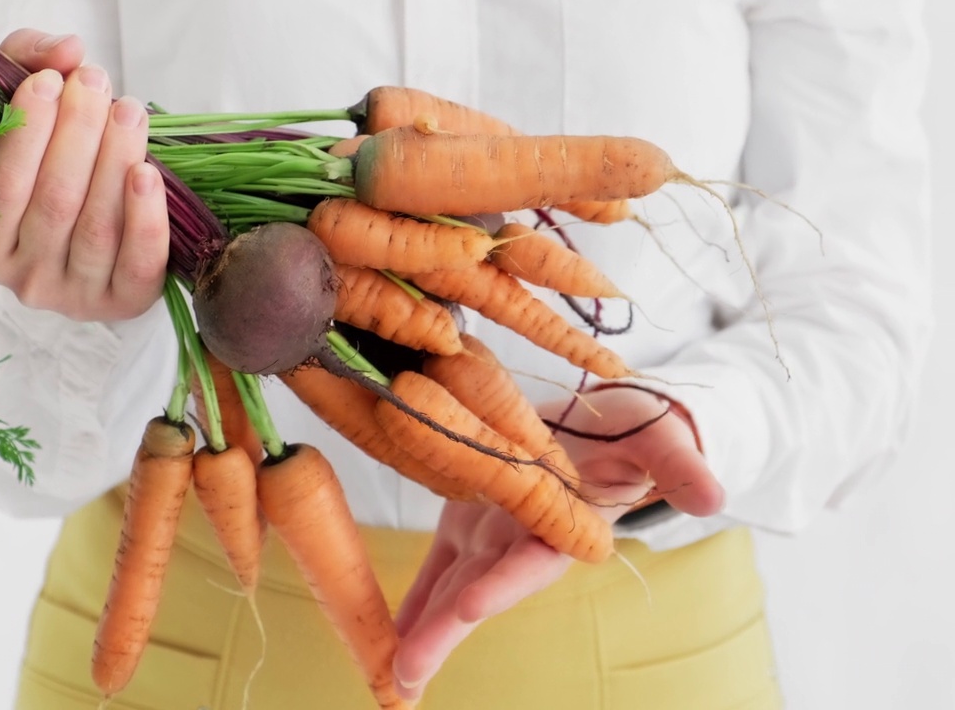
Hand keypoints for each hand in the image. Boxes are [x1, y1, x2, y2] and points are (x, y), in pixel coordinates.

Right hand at [0, 29, 169, 321]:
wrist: (100, 214)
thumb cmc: (50, 159)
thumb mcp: (26, 105)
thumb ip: (30, 63)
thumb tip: (66, 53)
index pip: (1, 188)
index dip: (26, 132)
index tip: (52, 81)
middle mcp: (23, 279)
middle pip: (54, 203)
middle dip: (78, 134)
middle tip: (96, 84)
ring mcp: (74, 296)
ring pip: (96, 228)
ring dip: (115, 160)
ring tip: (128, 111)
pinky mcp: (123, 303)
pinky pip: (137, 263)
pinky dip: (146, 217)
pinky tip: (147, 172)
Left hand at [391, 385, 723, 700]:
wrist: (609, 421)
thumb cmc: (643, 431)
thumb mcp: (666, 438)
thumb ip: (681, 465)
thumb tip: (713, 496)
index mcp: (568, 526)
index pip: (532, 561)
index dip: (502, 583)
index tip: (466, 608)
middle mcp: (525, 539)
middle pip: (480, 591)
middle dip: (442, 634)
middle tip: (403, 676)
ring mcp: (493, 532)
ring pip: (449, 586)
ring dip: (417, 630)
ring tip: (386, 674)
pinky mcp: (467, 516)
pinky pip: (435, 563)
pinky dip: (411, 598)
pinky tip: (383, 631)